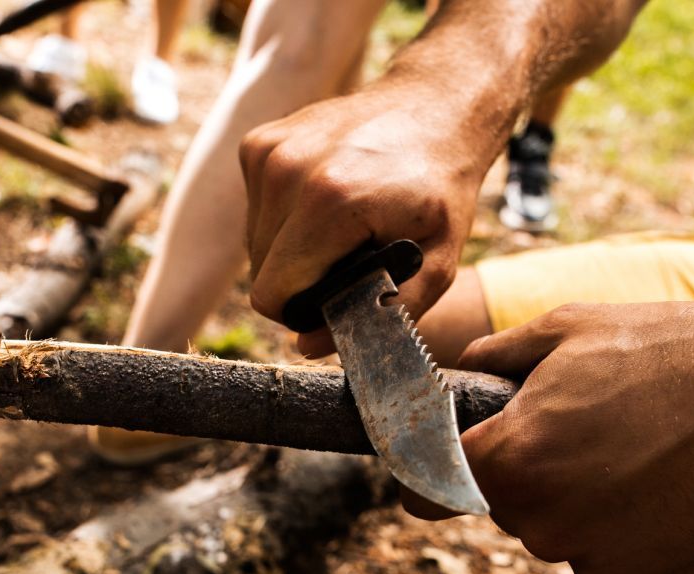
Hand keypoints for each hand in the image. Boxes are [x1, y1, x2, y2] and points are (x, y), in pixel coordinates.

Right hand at [240, 81, 487, 356]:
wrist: (435, 107)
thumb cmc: (440, 190)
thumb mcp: (438, 264)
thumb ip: (381, 313)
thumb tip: (307, 346)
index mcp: (329, 203)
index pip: (272, 295)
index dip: (302, 312)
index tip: (338, 299)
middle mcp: (287, 170)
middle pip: (260, 273)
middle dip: (298, 281)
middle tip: (349, 261)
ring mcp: (267, 151)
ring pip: (253, 244)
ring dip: (291, 250)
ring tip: (341, 229)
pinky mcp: (257, 143)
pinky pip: (254, 211)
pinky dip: (285, 219)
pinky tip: (325, 202)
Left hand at [405, 297, 693, 573]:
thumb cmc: (683, 353)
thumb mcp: (570, 329)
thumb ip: (495, 361)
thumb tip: (460, 375)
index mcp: (513, 459)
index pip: (425, 488)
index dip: (425, 470)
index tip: (438, 458)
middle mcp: (547, 524)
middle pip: (504, 507)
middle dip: (526, 470)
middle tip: (583, 422)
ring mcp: (601, 559)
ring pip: (561, 532)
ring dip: (582, 497)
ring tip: (642, 443)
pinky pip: (613, 553)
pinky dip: (629, 523)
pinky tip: (673, 478)